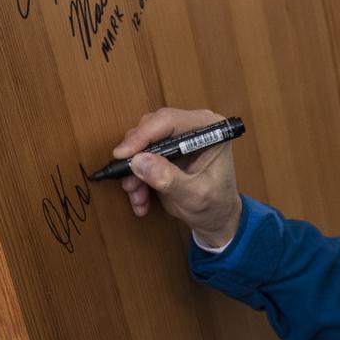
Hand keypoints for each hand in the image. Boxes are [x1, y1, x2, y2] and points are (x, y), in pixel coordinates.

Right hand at [113, 107, 243, 246]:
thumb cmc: (216, 205)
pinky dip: (136, 177)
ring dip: (134, 171)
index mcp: (209, 129)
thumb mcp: (194, 196)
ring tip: (136, 196)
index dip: (143, 136)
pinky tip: (140, 200)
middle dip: (136, 156)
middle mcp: (192, 127)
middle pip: (151, 128)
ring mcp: (176, 137)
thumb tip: (140, 161)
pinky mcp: (164, 150)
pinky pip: (140, 156)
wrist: (216, 218)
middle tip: (128, 180)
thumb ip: (169, 179)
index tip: (123, 155)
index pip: (169, 121)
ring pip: (141, 144)